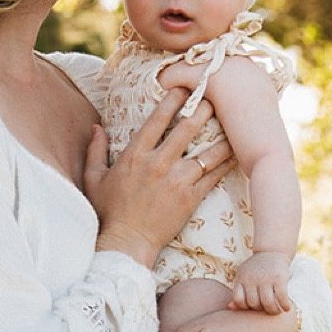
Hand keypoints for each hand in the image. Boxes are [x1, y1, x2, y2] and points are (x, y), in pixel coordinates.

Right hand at [83, 90, 235, 270]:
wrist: (127, 243)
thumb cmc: (109, 213)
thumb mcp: (94, 179)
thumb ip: (95, 151)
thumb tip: (97, 127)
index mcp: (135, 155)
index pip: (159, 118)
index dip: (174, 99)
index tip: (184, 87)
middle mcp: (158, 163)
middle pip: (188, 128)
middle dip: (204, 109)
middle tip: (215, 97)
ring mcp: (177, 181)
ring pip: (207, 151)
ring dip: (222, 135)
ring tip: (234, 123)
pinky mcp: (191, 198)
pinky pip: (214, 176)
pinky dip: (227, 163)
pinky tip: (237, 152)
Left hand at [229, 251, 292, 313]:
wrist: (272, 251)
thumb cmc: (256, 269)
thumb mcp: (244, 277)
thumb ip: (239, 292)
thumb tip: (231, 307)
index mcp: (241, 278)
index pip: (239, 300)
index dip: (246, 307)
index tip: (254, 306)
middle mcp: (251, 278)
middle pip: (254, 303)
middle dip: (261, 310)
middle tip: (267, 309)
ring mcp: (265, 277)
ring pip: (267, 303)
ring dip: (274, 311)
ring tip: (277, 311)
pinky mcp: (279, 277)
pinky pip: (282, 297)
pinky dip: (285, 306)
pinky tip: (287, 307)